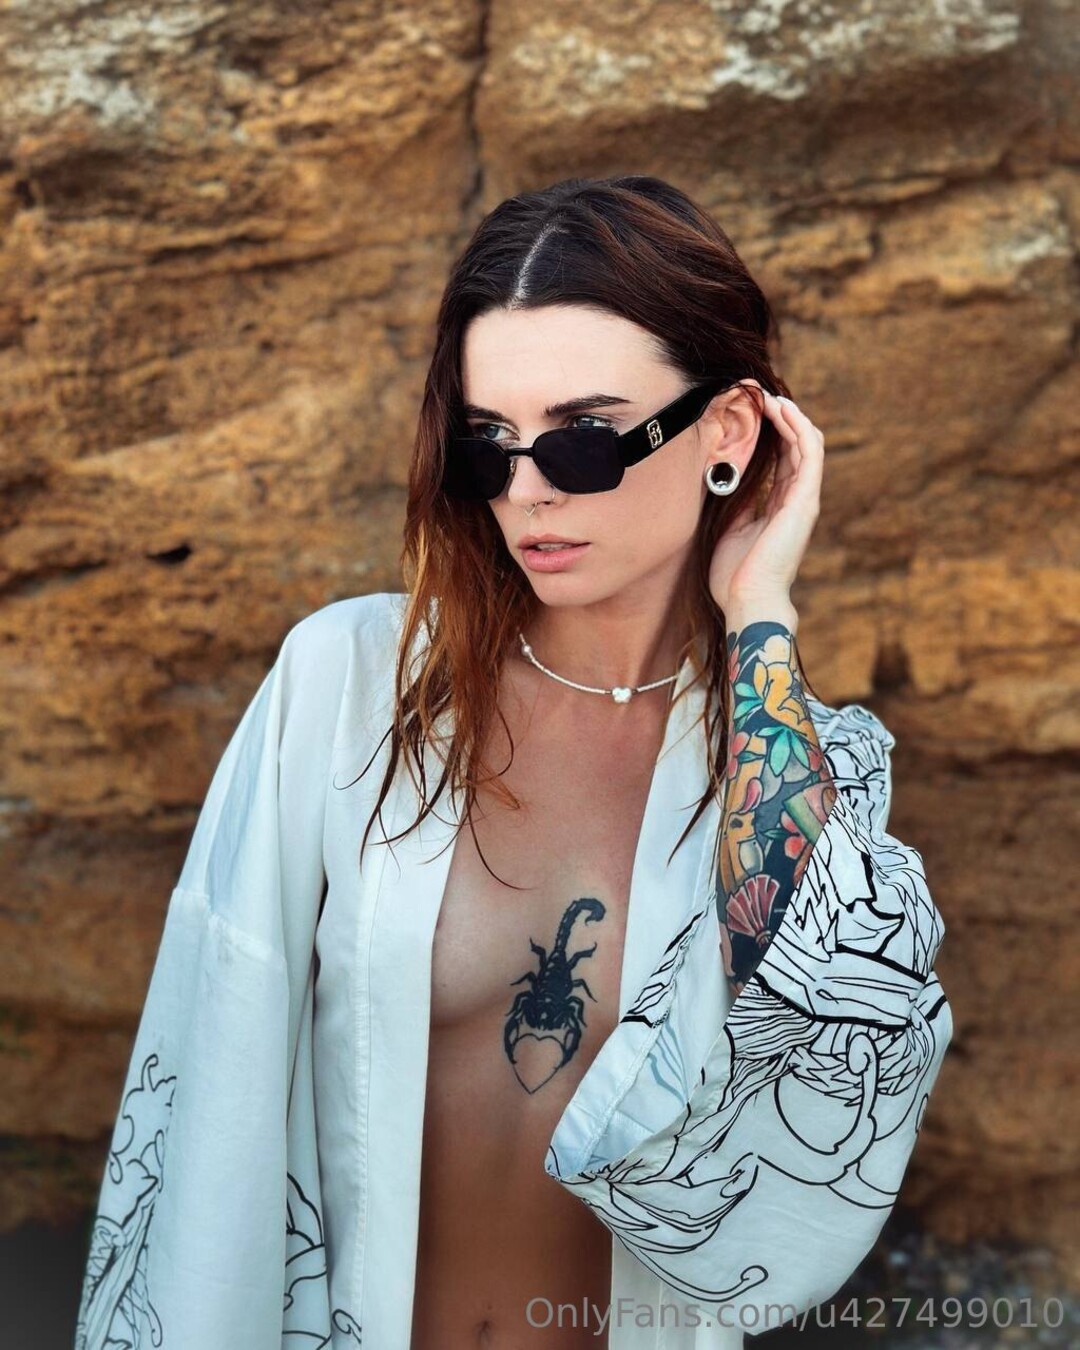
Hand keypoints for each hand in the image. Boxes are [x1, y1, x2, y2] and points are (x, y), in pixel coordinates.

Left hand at [707, 391, 823, 613]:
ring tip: (769, 396)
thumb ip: (738, 501)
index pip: (782, 460)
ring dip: (790, 417)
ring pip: (807, 444)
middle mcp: (796, 501)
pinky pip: (809, 453)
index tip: (751, 412)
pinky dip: (797, 428)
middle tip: (759, 396)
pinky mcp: (805, 500)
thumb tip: (728, 474)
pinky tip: (781, 410)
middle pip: (796, 447)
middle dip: (781, 419)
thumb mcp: (731, 527)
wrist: (747, 599)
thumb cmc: (735, 574)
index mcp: (780, 508)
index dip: (770, 433)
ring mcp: (804, 500)